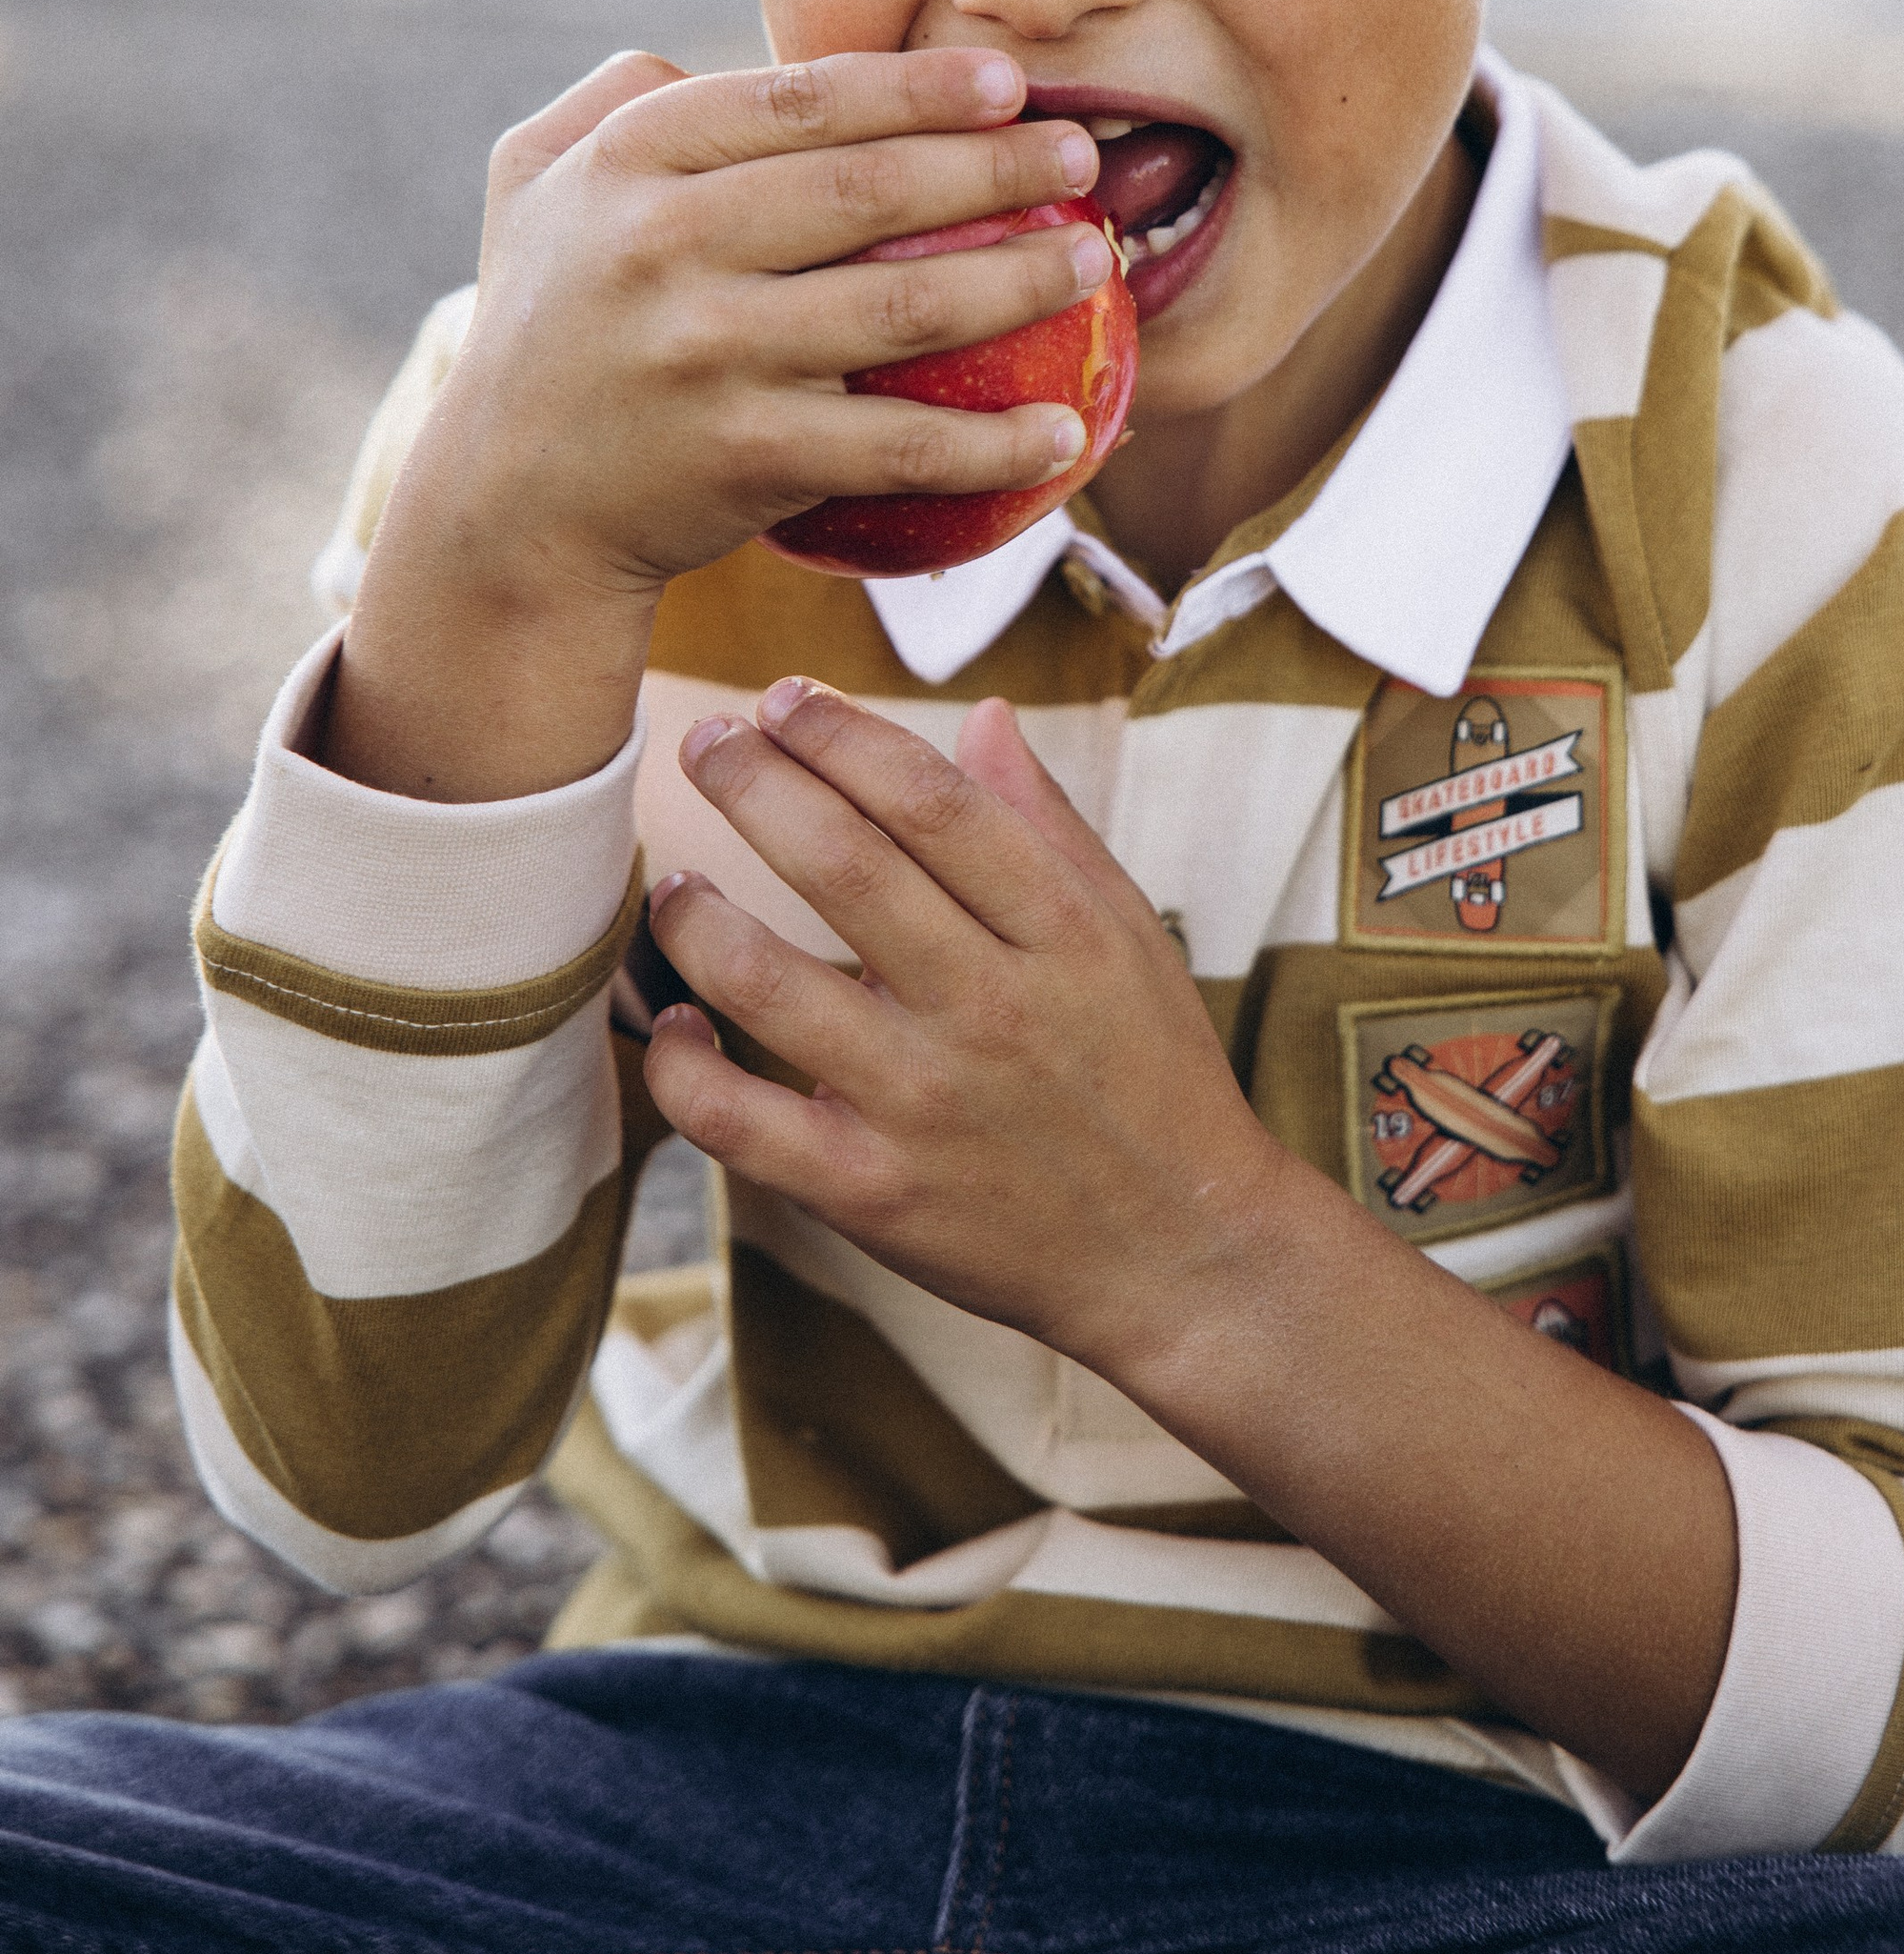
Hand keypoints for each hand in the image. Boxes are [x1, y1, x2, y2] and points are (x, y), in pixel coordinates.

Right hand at [423, 47, 1108, 598]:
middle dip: (997, 168)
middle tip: (1083, 157)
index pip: (801, 100)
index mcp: (631, 159)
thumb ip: (620, 96)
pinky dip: (991, 444)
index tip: (1008, 83)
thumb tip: (721, 48)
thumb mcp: (537, 183)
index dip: (917, 88)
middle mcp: (664, 244)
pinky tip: (1066, 432)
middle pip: (870, 191)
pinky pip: (897, 444)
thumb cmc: (548, 326)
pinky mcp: (745, 457)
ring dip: (1021, 283)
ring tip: (1091, 262)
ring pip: (904, 306)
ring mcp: (707, 354)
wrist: (506, 505)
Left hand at [643, 680, 1284, 1368]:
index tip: (785, 698)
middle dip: (751, 782)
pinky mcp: (873, 1194)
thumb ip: (1048, 822)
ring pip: (767, 984)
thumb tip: (983, 713)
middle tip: (707, 743)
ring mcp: (924, 1104)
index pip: (927, 798)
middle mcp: (988, 1005)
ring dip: (696, 917)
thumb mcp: (1128, 931)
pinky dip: (684, 1068)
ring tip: (672, 884)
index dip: (840, 732)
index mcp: (1058, 928)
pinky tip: (676, 1025)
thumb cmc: (1153, 1076)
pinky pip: (740, 1124)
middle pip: (840, 864)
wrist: (1181, 1255)